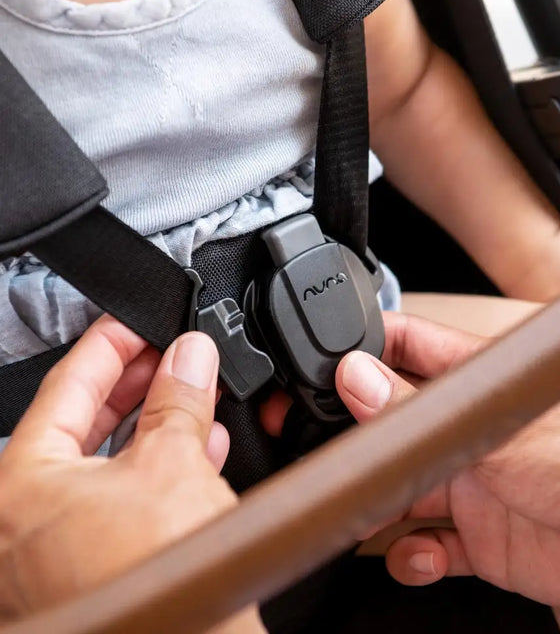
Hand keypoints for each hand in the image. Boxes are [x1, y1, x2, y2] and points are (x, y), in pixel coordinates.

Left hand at [0, 316, 235, 619]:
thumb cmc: (156, 581)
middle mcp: (21, 519)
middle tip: (169, 355)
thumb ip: (179, 399)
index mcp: (19, 484)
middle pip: (80, 422)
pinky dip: (157, 467)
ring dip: (154, 423)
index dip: (111, 344)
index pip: (66, 384)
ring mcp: (53, 548)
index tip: (138, 322)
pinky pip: (119, 497)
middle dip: (135, 383)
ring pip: (104, 462)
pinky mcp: (91, 566)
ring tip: (190, 394)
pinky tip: (198, 448)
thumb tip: (191, 355)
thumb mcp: (173, 462)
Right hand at [329, 313, 559, 613]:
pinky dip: (415, 557)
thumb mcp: (499, 429)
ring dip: (379, 507)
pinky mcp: (485, 538)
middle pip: (392, 427)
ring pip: (403, 492)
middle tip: (325, 455)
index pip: (406, 348)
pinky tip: (418, 556)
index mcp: (473, 384)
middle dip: (357, 440)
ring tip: (362, 516)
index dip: (362, 349)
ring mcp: (474, 485)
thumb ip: (422, 411)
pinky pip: (432, 547)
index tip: (321, 365)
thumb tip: (356, 379)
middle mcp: (467, 433)